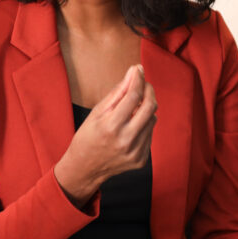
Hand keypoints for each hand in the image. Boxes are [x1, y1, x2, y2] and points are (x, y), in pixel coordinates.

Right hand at [54, 64, 156, 206]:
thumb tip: (133, 72)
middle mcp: (126, 140)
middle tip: (143, 83)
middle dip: (149, 90)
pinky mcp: (141, 159)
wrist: (84, 169)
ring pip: (153, 119)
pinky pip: (150, 133)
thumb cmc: (87, 137)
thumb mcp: (96, 112)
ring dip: (146, 108)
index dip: (138, 79)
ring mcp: (136, 152)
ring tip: (132, 108)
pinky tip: (132, 125)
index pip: (133, 96)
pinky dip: (144, 124)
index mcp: (111, 126)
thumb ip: (117, 92)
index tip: (138, 70)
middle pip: (150, 106)